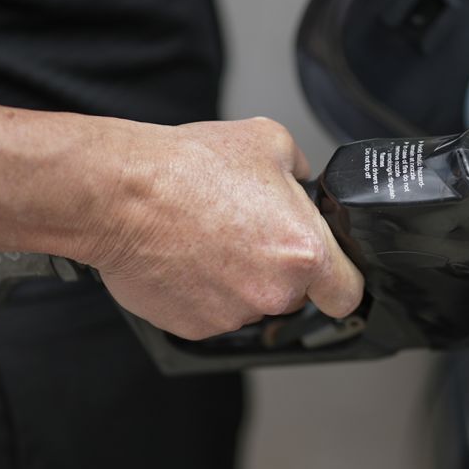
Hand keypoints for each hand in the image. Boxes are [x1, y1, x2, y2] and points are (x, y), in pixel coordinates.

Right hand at [80, 117, 364, 339]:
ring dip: (237, 278)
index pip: (347, 295)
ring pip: (250, 302)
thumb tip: (302, 182)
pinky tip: (185, 255)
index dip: (339, 282)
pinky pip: (211, 312)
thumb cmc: (188, 168)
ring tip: (208, 236)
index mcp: (303, 251)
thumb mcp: (268, 142)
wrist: (121, 195)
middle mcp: (272, 291)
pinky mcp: (194, 326)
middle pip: (294, 295)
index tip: (328, 274)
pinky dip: (202, 290)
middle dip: (278, 269)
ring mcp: (231, 314)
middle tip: (246, 231)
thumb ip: (300, 171)